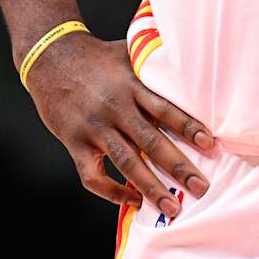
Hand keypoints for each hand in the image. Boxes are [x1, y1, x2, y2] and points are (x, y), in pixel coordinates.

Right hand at [24, 31, 214, 216]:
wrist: (48, 56)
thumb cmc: (95, 55)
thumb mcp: (127, 51)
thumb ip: (154, 62)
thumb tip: (190, 57)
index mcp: (131, 86)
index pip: (166, 110)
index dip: (189, 127)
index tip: (210, 144)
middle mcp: (115, 108)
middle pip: (152, 142)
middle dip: (179, 167)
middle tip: (202, 187)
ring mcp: (94, 127)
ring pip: (127, 163)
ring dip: (151, 187)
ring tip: (172, 207)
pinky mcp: (75, 143)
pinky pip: (93, 175)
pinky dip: (112, 191)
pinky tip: (132, 201)